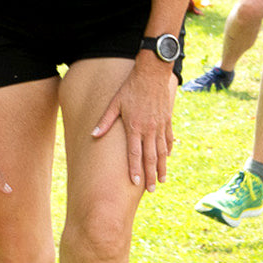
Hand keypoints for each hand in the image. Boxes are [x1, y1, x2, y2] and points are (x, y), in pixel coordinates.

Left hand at [92, 60, 175, 190]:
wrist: (153, 73)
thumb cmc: (131, 87)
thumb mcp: (115, 103)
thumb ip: (105, 121)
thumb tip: (94, 134)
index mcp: (134, 126)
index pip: (134, 154)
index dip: (135, 169)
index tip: (136, 183)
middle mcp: (149, 129)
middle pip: (150, 157)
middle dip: (151, 175)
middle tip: (151, 189)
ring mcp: (160, 125)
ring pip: (161, 151)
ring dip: (161, 166)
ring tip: (162, 180)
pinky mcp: (167, 119)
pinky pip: (168, 138)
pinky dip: (168, 149)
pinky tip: (167, 158)